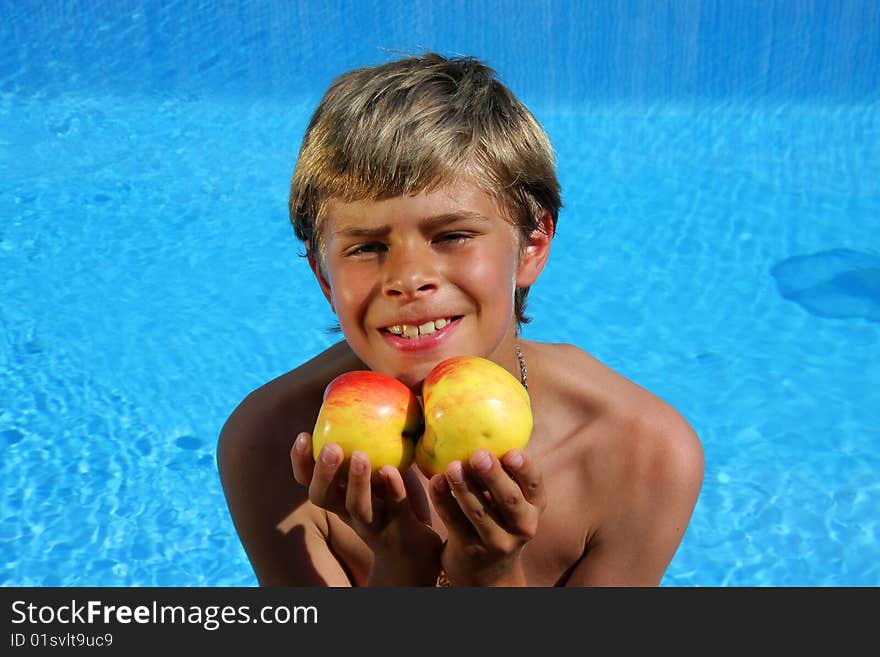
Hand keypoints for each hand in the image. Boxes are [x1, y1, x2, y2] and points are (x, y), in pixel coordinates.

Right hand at [291, 432, 441, 585]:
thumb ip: (373, 442)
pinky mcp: (401, 530)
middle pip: (323, 497)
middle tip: (332, 447)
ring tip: (361, 456)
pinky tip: (393, 470)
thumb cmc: (397, 500)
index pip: (308, 481)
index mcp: (340, 495)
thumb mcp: (381, 468)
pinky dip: (392, 489)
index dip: (301, 462)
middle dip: (323, 472)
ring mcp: (374, 524)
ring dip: (356, 482)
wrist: (420, 552)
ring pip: (356, 507)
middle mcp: (349, 512)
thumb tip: (373, 393)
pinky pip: (395, 509)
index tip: (304, 435)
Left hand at [429, 448, 544, 585]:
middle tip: (478, 455)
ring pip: (479, 512)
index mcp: (535, 507)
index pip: (535, 485)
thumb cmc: (500, 520)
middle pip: (509, 500)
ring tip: (451, 466)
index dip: (525, 469)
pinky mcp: (469, 550)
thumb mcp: (514, 503)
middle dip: (493, 476)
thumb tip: (489, 423)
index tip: (511, 452)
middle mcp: (522, 526)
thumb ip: (507, 473)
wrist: (488, 573)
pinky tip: (435, 482)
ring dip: (463, 488)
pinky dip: (443, 501)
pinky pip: (454, 522)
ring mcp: (496, 542)